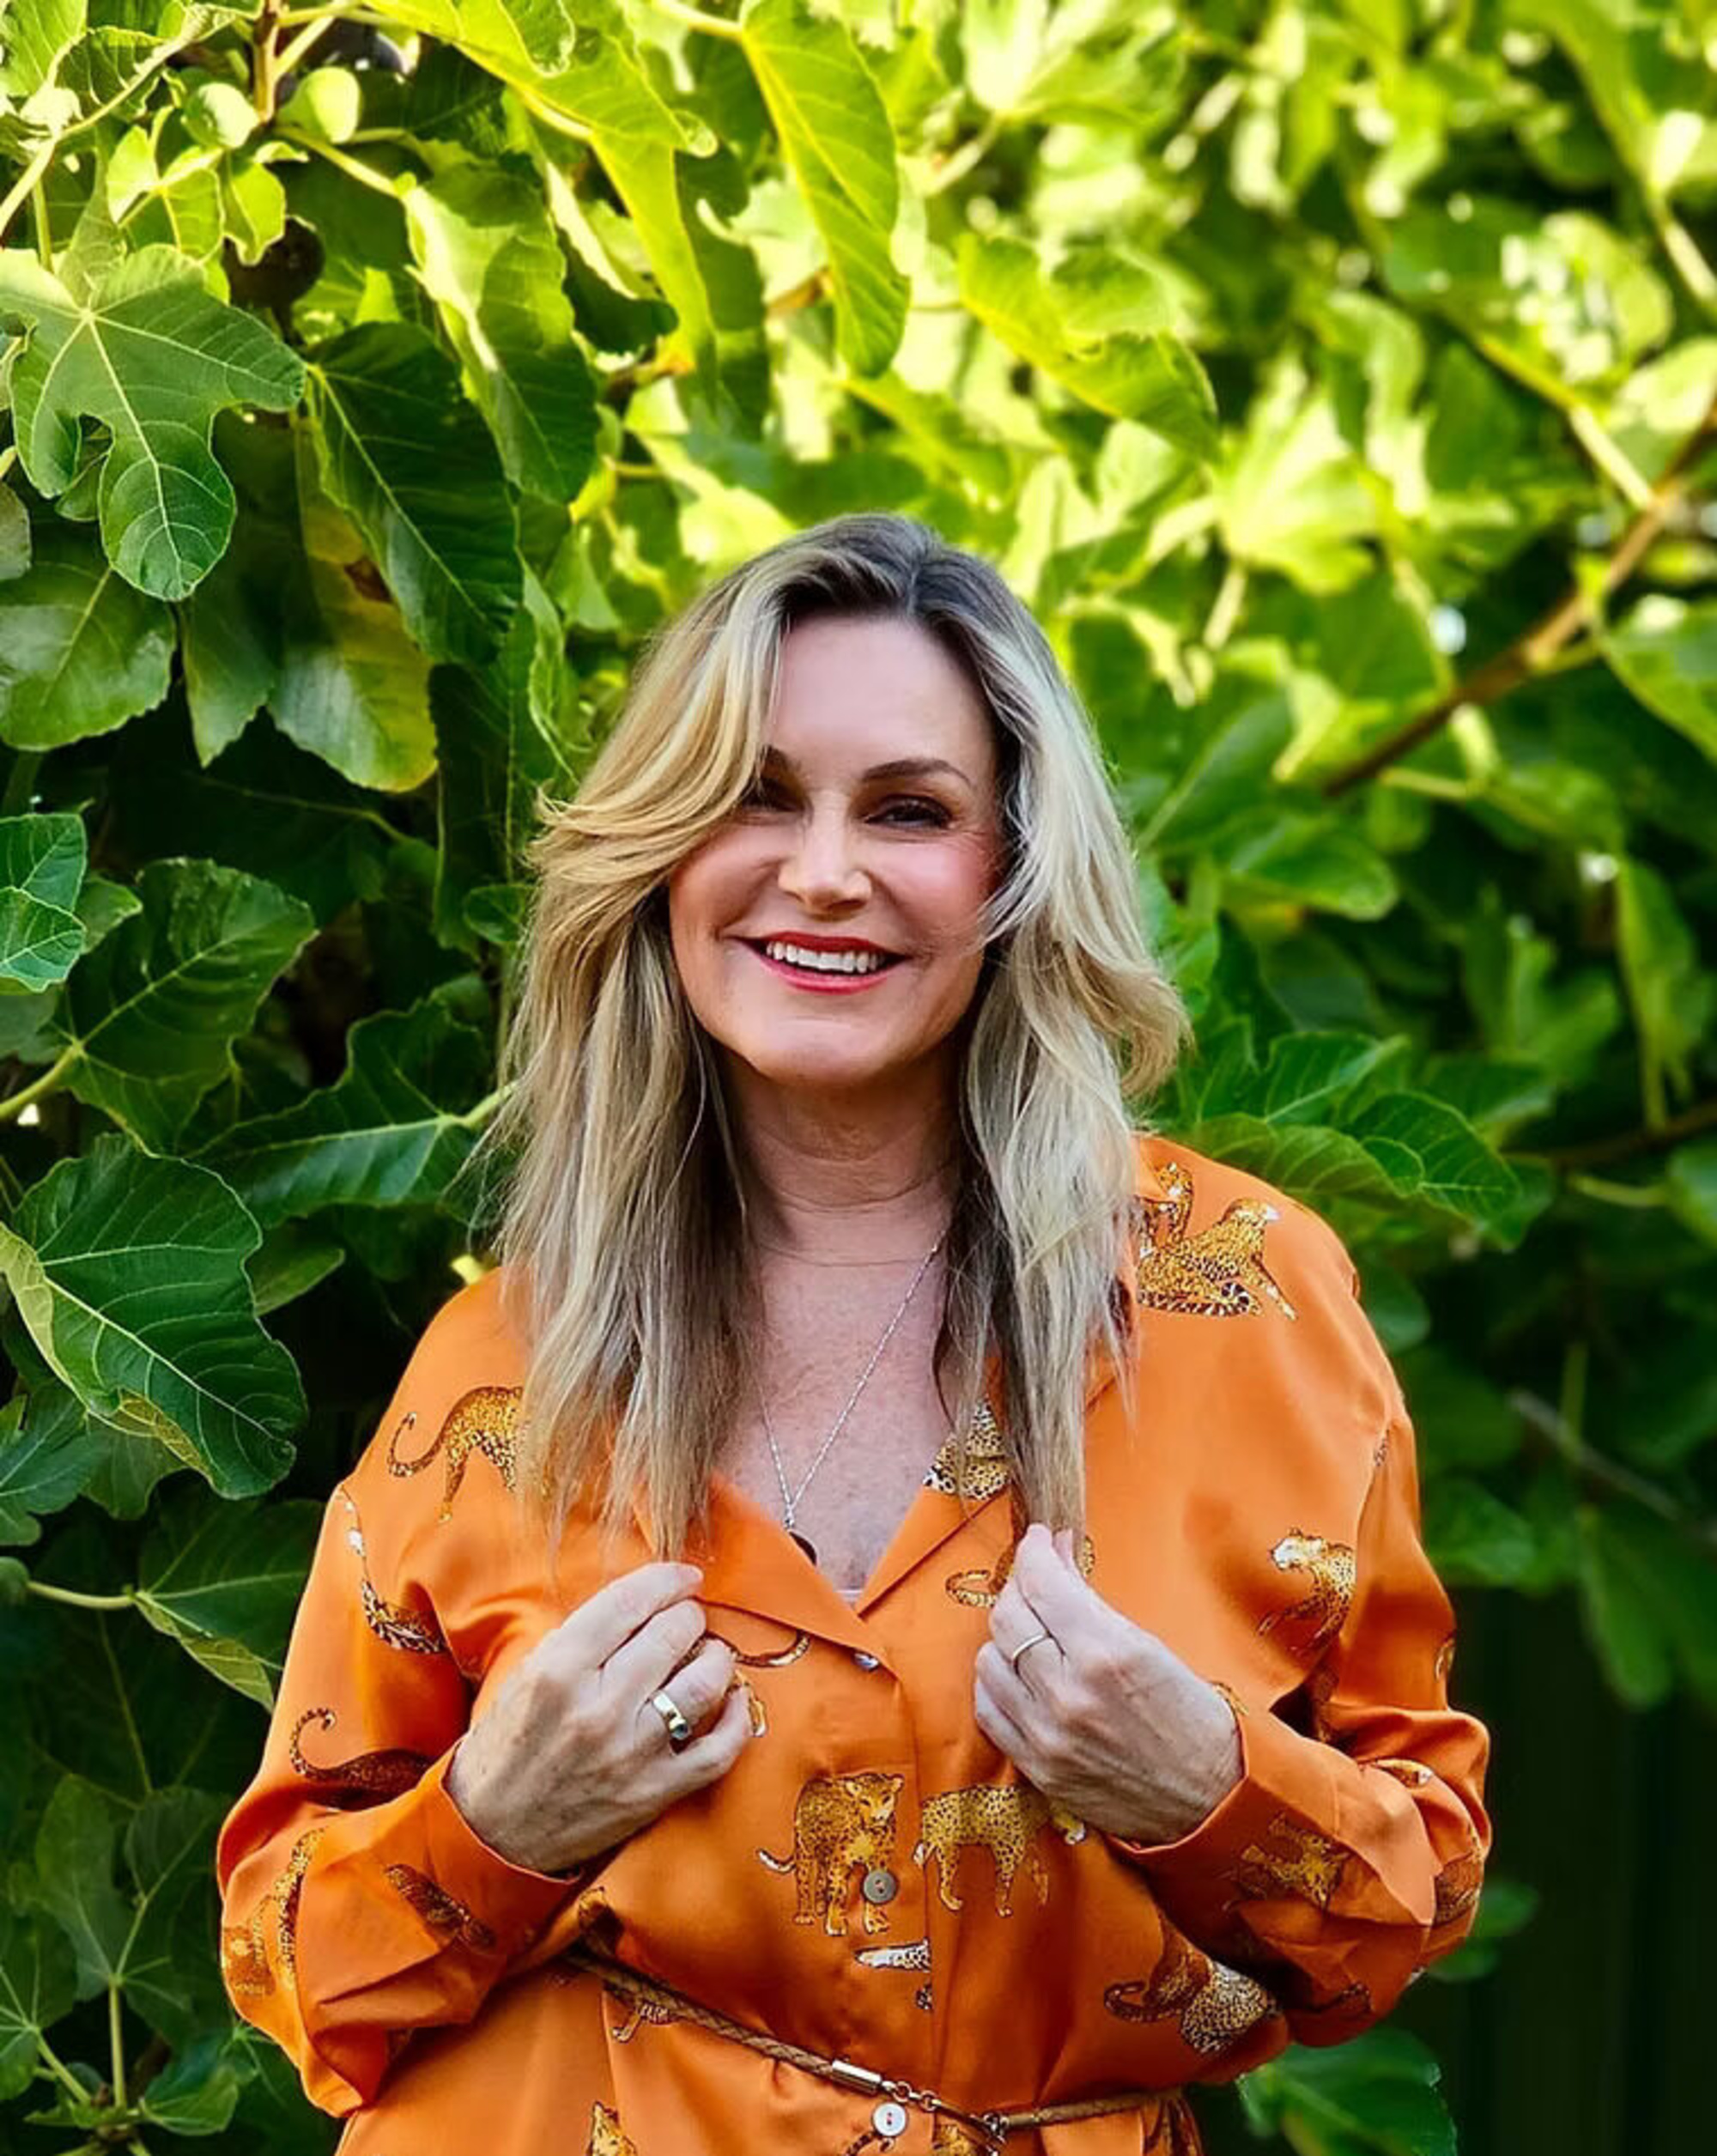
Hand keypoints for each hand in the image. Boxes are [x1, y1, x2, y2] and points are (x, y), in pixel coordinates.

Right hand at [445, 1561, 754, 1874]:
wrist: (491, 1833)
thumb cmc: (507, 1746)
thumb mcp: (526, 1675)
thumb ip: (581, 1637)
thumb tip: (642, 1603)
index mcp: (559, 1671)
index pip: (629, 1602)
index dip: (666, 1580)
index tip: (683, 1577)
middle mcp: (598, 1709)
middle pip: (671, 1635)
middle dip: (688, 1615)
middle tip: (688, 1616)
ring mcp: (631, 1753)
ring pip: (702, 1685)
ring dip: (716, 1657)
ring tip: (709, 1652)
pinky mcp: (653, 1793)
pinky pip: (718, 1751)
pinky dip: (737, 1719)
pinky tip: (736, 1699)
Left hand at [974, 1524, 1242, 1845]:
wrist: (1211, 1799)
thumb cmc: (1191, 1717)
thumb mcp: (1149, 1645)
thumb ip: (1091, 1605)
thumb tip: (1054, 1560)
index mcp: (1106, 1653)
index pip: (1042, 1583)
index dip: (1035, 1551)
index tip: (1040, 1540)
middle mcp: (1069, 1693)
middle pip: (1007, 1617)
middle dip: (1020, 1587)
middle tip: (1038, 1581)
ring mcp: (1047, 1735)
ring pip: (989, 1660)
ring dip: (1006, 1637)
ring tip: (1033, 1631)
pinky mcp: (1037, 1767)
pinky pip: (988, 1710)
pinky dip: (997, 1682)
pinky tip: (1018, 1673)